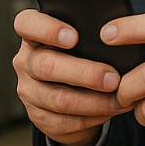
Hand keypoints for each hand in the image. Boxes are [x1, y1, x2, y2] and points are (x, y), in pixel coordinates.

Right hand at [12, 9, 131, 145]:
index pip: (26, 24)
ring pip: (58, 99)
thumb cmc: (80, 55)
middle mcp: (25, 62)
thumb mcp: (81, 40)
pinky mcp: (38, 116)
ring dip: (94, 101)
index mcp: (33, 35)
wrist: (70, 92)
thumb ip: (89, 35)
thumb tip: (118, 38)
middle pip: (47, 65)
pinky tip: (111, 110)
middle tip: (113, 78)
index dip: (47, 30)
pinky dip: (93, 117)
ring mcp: (28, 91)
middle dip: (85, 73)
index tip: (74, 37)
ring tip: (119, 98)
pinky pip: (65, 121)